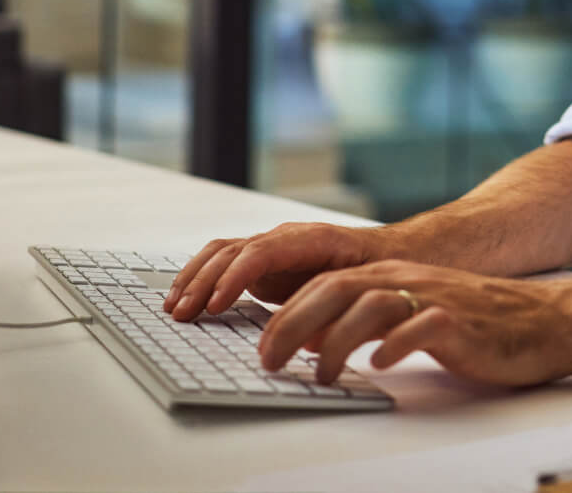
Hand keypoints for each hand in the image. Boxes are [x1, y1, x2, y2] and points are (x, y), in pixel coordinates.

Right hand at [164, 221, 388, 319]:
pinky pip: (227, 261)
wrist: (396, 250)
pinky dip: (202, 276)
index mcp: (312, 239)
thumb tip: (310, 335)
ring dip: (195, 277)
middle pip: (234, 250)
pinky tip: (186, 298)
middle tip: (183, 314)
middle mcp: (287, 237)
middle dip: (204, 281)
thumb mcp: (365, 286)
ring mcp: (274, 246)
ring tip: (174, 307)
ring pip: (224, 252)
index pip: (261, 252)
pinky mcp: (267, 261)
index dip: (235, 278)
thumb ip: (337, 303)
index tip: (215, 307)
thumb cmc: (384, 268)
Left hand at [257, 260, 571, 387]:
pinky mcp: (459, 322)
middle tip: (269, 360)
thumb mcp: (413, 313)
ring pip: (372, 304)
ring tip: (323, 375)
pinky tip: (383, 364)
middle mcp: (408, 280)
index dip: (288, 313)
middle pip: (338, 289)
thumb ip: (369, 320)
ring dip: (338, 340)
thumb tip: (316, 341)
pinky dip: (397, 344)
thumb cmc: (476, 323)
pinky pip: (422, 326)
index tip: (262, 346)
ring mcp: (434, 298)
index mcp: (393, 276)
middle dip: (294, 323)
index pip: (327, 284)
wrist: (542, 319)